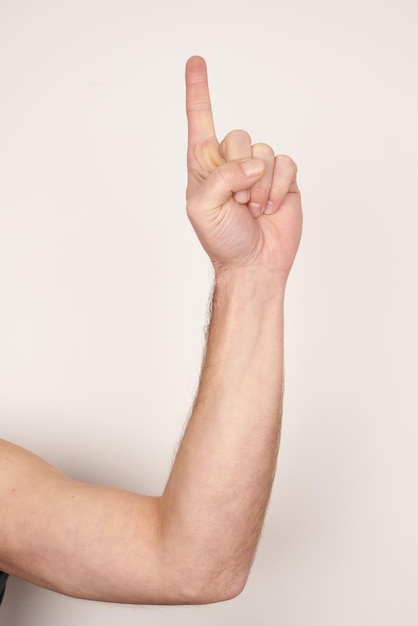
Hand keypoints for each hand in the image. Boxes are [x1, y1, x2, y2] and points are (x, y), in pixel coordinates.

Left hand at [185, 56, 301, 276]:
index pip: (200, 120)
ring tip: (253, 209)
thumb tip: (254, 163)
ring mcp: (259, 170)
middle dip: (239, 171)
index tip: (196, 61)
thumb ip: (221, 177)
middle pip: (239, 136)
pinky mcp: (283, 179)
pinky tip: (271, 207)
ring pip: (264, 152)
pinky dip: (278, 187)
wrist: (253, 263)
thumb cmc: (221, 238)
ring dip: (259, 187)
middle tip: (238, 201)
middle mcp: (232, 162)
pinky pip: (286, 163)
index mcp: (204, 165)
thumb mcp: (202, 207)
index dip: (198, 91)